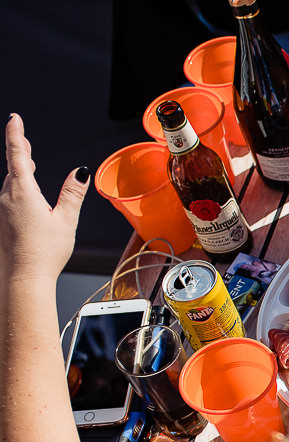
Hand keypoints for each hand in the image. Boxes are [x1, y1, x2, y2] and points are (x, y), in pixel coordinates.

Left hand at [1, 114, 87, 285]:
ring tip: (28, 163)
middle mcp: (7, 198)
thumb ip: (73, 193)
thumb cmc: (44, 253)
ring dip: (20, 171)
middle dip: (21, 152)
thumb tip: (81, 172)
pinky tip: (27, 194)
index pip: (18, 154)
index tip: (15, 118)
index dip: (16, 134)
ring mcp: (2, 210)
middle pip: (14, 167)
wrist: (24, 277)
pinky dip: (18, 187)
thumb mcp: (65, 220)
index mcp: (23, 193)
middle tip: (21, 136)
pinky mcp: (3, 221)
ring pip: (11, 182)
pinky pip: (9, 196)